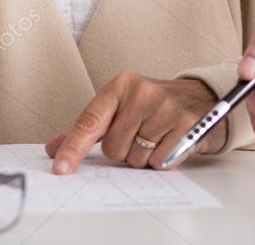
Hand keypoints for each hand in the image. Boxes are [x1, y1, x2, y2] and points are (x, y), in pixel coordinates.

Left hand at [45, 73, 224, 173]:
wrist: (201, 97)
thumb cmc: (154, 104)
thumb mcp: (121, 106)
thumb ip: (87, 127)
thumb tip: (53, 148)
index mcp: (120, 85)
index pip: (89, 121)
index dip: (73, 147)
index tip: (60, 167)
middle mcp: (142, 93)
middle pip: (113, 148)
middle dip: (124, 151)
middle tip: (140, 135)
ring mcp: (166, 108)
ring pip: (135, 158)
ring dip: (144, 157)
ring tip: (157, 138)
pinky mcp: (187, 126)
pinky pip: (159, 162)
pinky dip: (163, 160)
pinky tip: (170, 143)